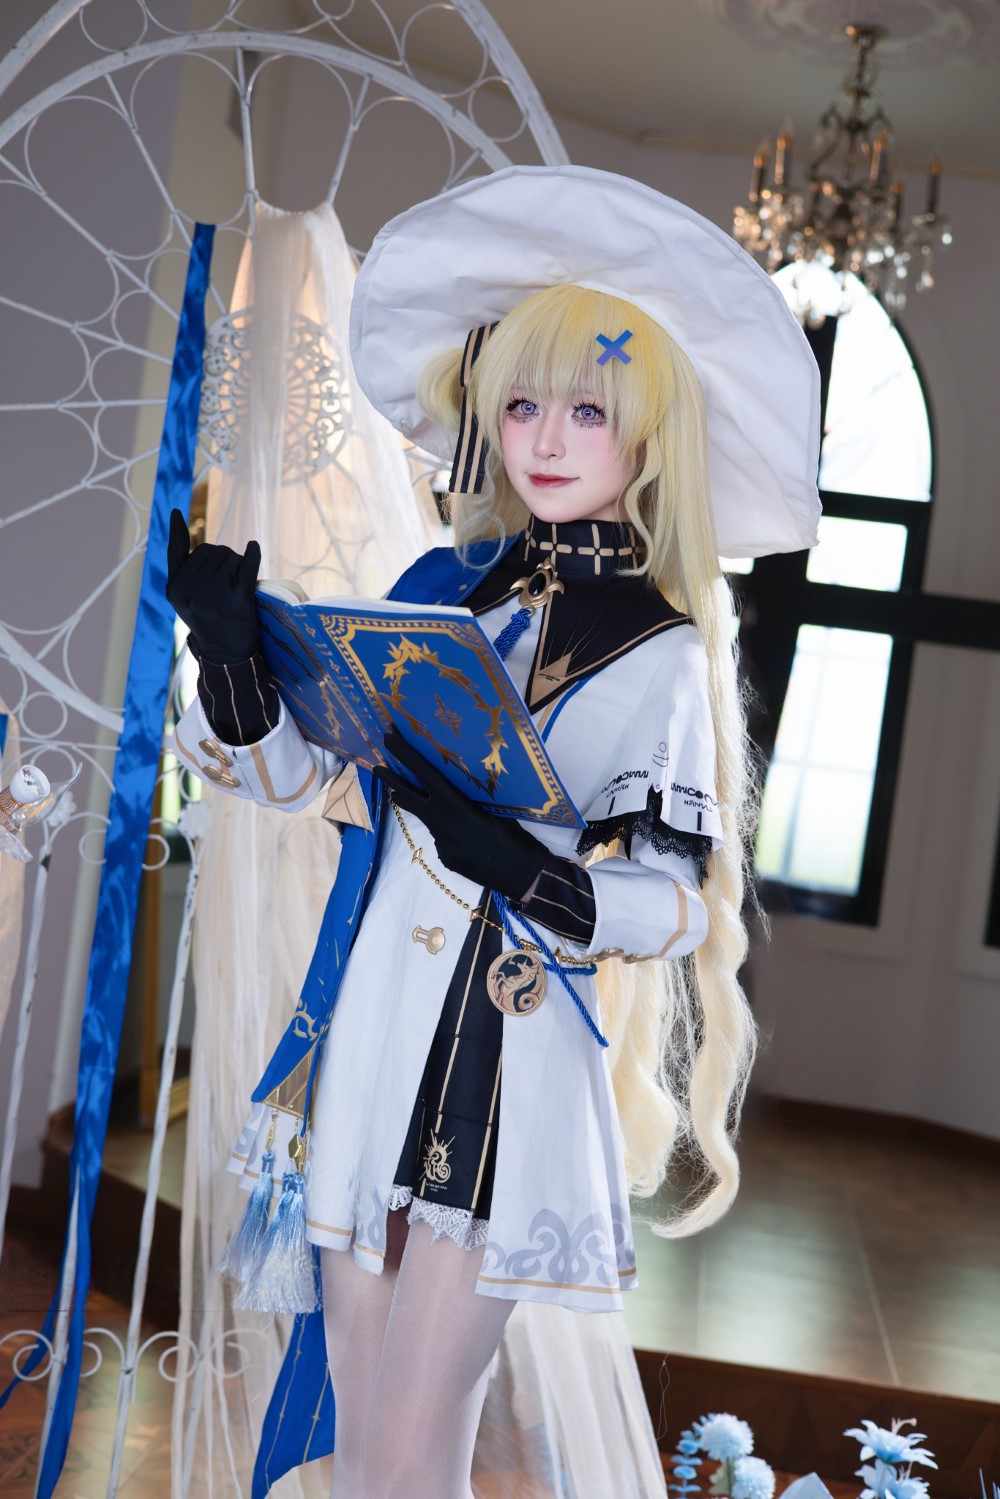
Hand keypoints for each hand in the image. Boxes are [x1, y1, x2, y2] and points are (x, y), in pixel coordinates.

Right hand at [166, 509, 261, 664]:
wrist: (226, 653)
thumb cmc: (206, 617)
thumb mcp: (183, 594)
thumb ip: (179, 562)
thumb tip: (176, 518)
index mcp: (175, 588)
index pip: (188, 551)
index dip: (183, 535)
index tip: (176, 511)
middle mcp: (191, 590)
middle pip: (212, 550)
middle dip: (223, 560)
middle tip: (226, 584)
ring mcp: (214, 594)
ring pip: (230, 556)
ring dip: (237, 565)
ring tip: (236, 586)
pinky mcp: (237, 599)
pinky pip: (247, 566)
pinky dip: (252, 554)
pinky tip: (253, 547)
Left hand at [376, 730, 547, 900]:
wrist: (521, 875)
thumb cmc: (516, 837)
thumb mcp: (495, 810)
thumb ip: (469, 801)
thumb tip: (454, 795)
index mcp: (456, 807)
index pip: (426, 775)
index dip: (406, 755)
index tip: (389, 739)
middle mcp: (443, 825)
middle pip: (410, 798)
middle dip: (393, 781)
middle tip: (377, 767)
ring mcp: (442, 844)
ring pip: (430, 820)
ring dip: (421, 808)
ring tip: (404, 795)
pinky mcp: (446, 859)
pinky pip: (443, 839)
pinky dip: (451, 833)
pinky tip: (470, 840)